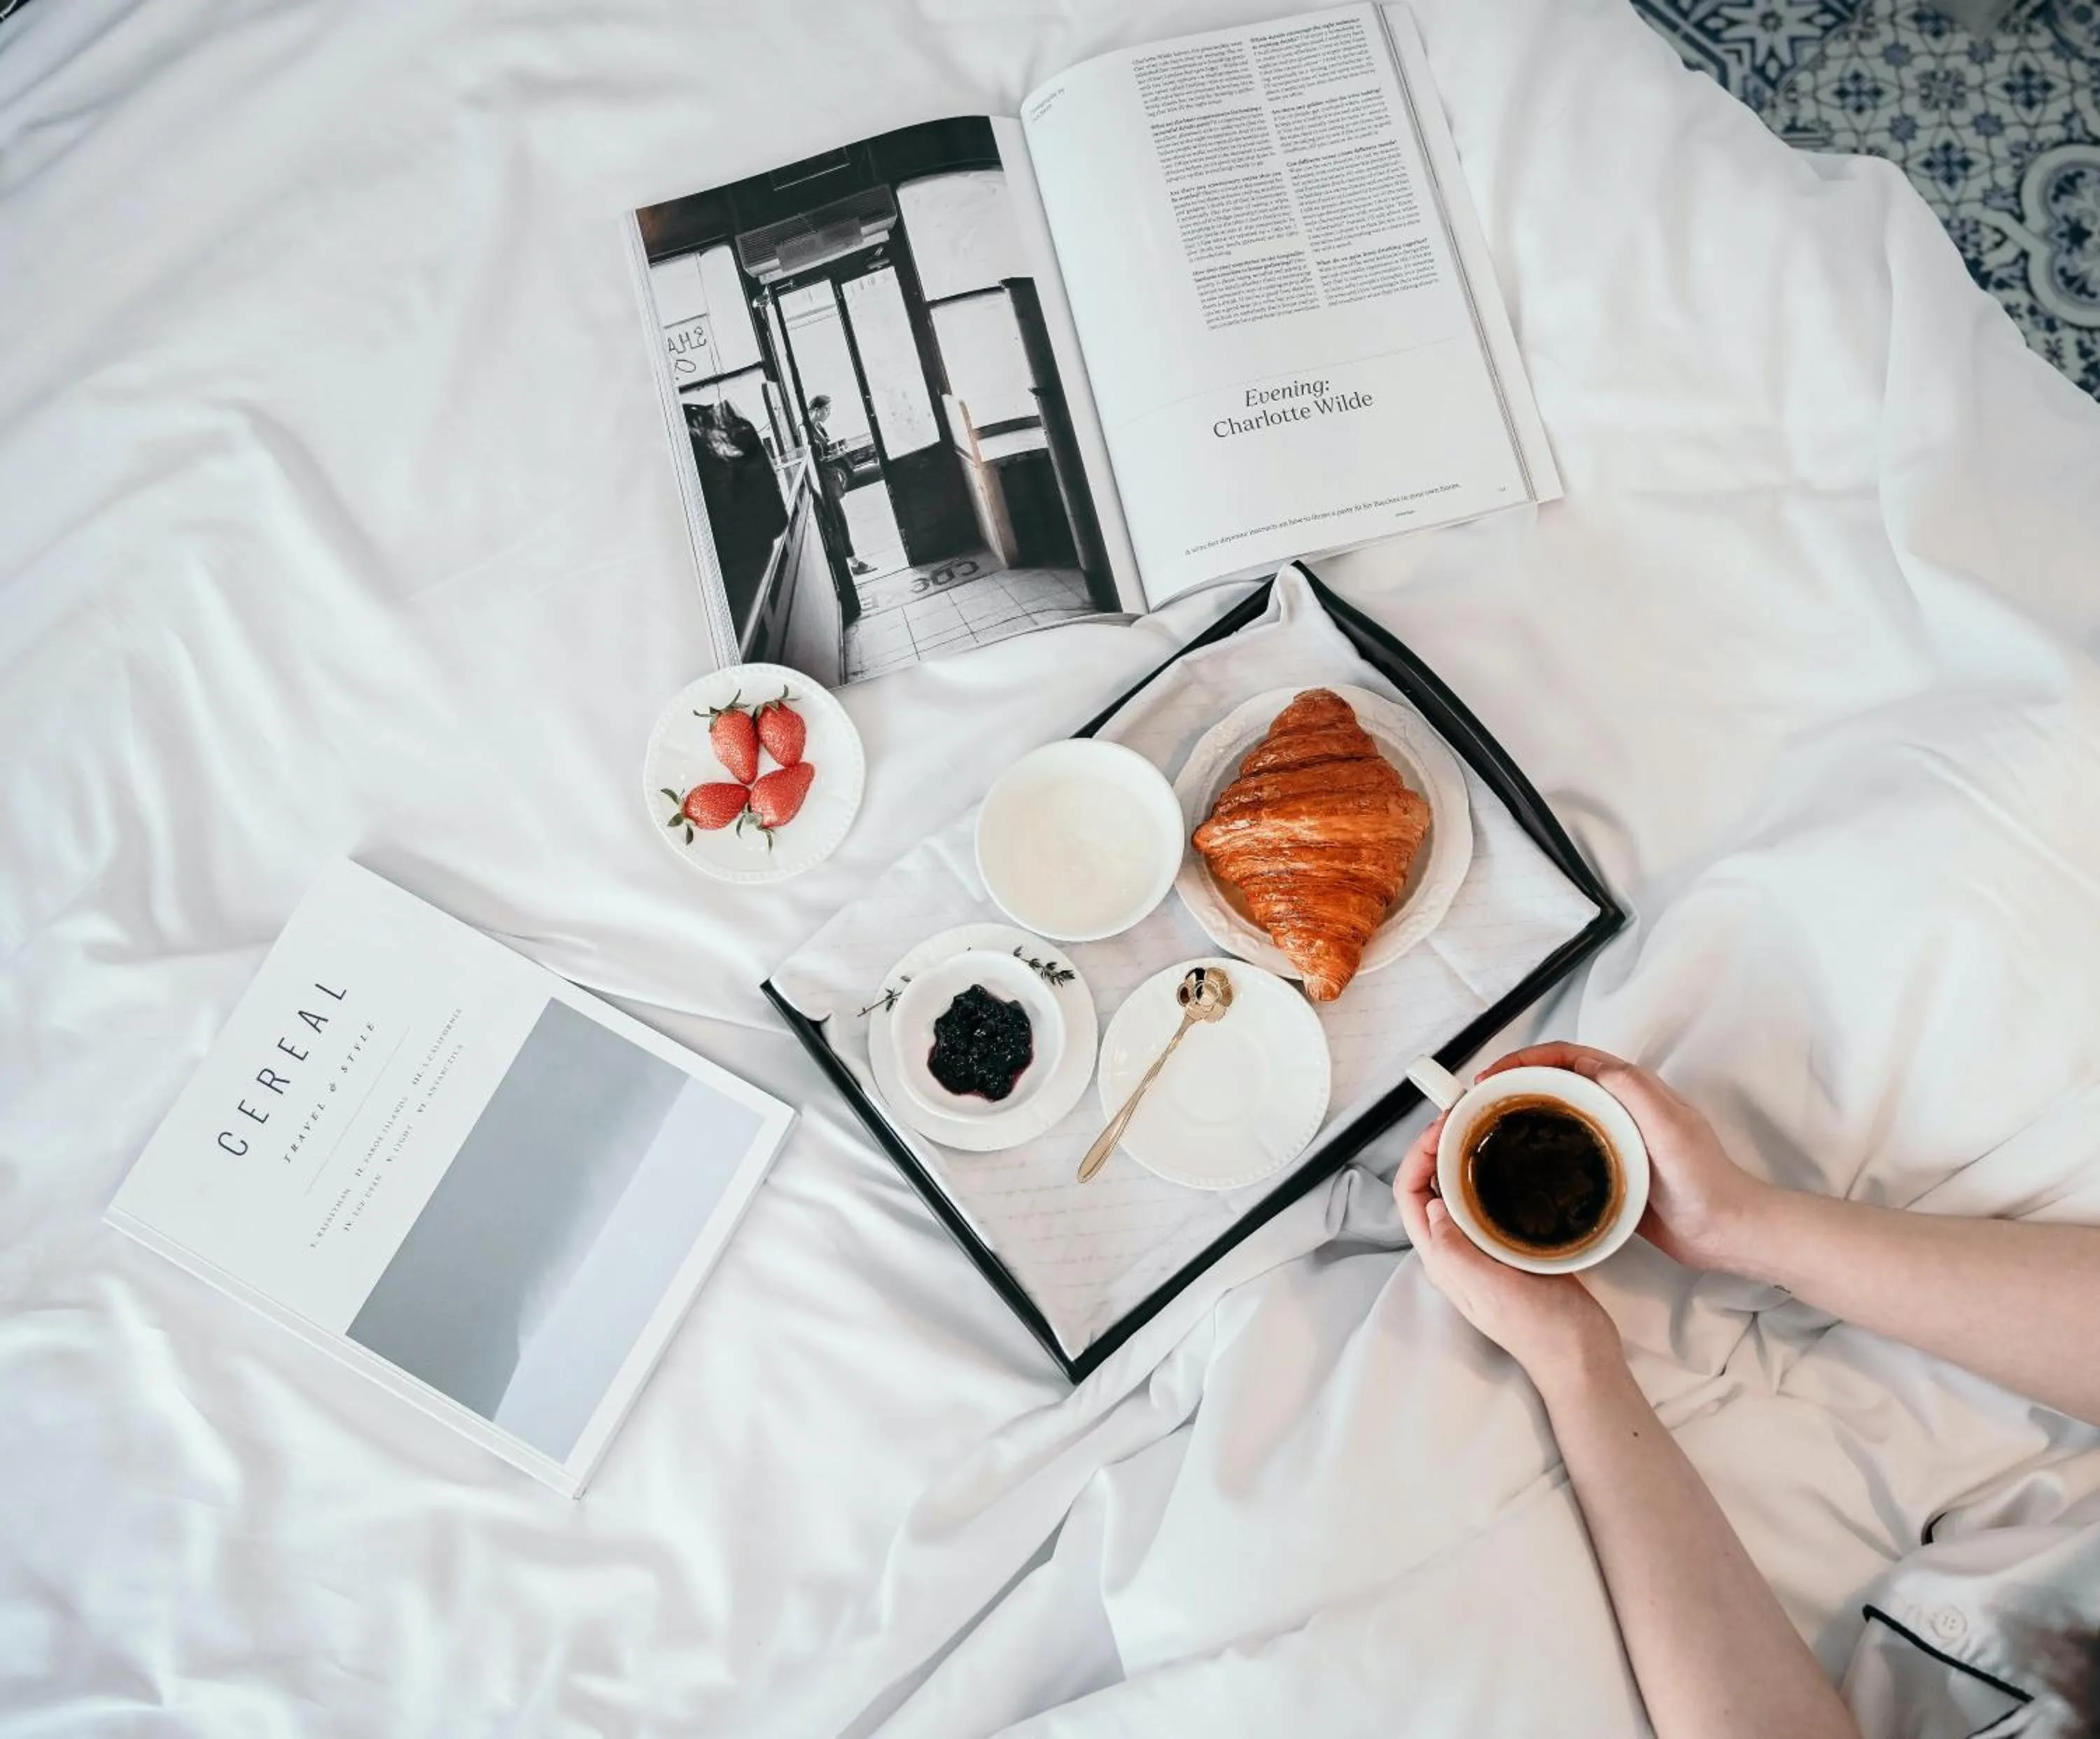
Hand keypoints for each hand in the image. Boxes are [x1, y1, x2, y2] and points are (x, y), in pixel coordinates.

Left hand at [1394, 1119, 1618, 1387]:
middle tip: (1461, 1117)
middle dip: (1436, 1148)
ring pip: (1457, 1192)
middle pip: (1429, 1187)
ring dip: (1460, 1157)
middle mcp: (1455, 1251)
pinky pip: (1487, 1201)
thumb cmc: (1540, 1329)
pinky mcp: (1509, 1247)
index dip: (1416, 1157)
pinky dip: (1489, 1174)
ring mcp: (1481, 1249)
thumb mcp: (1494, 1288)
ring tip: (1479, 1127)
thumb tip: (1432, 1208)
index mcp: (1443, 1258)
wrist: (1581, 1356)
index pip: (1410, 1196)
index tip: (1440, 1128)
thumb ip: (1457, 1251)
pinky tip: (1508, 1160)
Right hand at [1479, 1044, 1772, 1273]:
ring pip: (1557, 1113)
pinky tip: (1519, 1166)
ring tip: (1489, 1129)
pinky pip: (1565, 1148)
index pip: (1569, 1057)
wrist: (1726, 1233)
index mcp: (1631, 1088)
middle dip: (1514, 1082)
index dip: (1526, 1059)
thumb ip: (1634, 1091)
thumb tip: (1589, 1066)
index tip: (1492, 1076)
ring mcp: (1613, 1138)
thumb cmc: (1704, 1181)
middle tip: (1479, 1103)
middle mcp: (1620, 1107)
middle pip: (1556, 1080)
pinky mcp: (1610, 1168)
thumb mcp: (1670, 1129)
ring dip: (1521, 1112)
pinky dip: (1537, 1147)